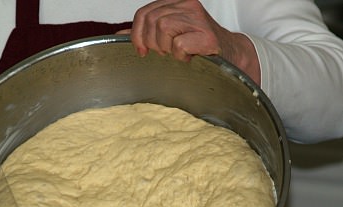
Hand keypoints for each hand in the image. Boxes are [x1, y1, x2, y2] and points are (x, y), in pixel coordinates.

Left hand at [121, 0, 260, 84]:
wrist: (228, 54)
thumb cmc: (197, 45)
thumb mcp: (168, 35)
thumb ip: (146, 32)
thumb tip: (121, 34)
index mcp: (175, 3)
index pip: (143, 13)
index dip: (136, 34)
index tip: (141, 50)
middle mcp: (186, 5)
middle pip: (151, 21)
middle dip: (151, 43)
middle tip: (162, 53)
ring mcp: (197, 18)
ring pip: (163, 29)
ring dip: (166, 48)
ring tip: (177, 54)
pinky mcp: (206, 35)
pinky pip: (179, 45)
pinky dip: (180, 56)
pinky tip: (189, 57)